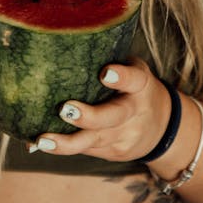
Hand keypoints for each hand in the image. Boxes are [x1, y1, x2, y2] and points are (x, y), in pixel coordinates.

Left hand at [28, 57, 172, 162]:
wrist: (163, 128)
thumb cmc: (133, 88)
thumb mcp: (133, 70)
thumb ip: (108, 62)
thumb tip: (60, 49)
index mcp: (141, 85)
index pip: (134, 79)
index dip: (121, 77)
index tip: (105, 73)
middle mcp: (135, 112)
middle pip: (113, 117)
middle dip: (89, 116)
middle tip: (65, 109)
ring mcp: (125, 136)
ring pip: (94, 140)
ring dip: (66, 142)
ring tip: (43, 139)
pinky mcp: (114, 152)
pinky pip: (86, 150)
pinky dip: (63, 147)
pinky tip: (40, 144)